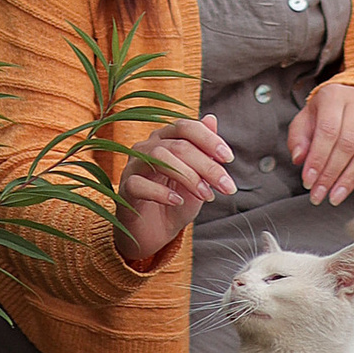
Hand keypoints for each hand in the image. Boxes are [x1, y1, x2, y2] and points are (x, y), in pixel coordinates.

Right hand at [115, 113, 234, 266]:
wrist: (156, 234)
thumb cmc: (177, 202)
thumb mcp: (198, 178)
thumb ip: (204, 151)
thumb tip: (211, 118)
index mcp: (165, 139)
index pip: (185, 127)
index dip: (208, 139)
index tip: (228, 158)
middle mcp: (147, 147)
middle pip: (178, 145)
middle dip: (207, 165)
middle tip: (227, 187)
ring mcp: (134, 167)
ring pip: (159, 157)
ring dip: (188, 177)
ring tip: (206, 195)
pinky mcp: (125, 189)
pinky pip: (139, 183)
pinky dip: (161, 192)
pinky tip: (178, 201)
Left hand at [289, 78, 353, 207]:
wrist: (353, 99)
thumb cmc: (326, 114)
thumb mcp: (306, 120)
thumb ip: (298, 138)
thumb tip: (299, 158)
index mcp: (334, 95)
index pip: (327, 131)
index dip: (317, 160)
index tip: (308, 182)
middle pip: (347, 143)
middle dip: (331, 174)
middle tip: (319, 194)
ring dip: (351, 177)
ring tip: (336, 196)